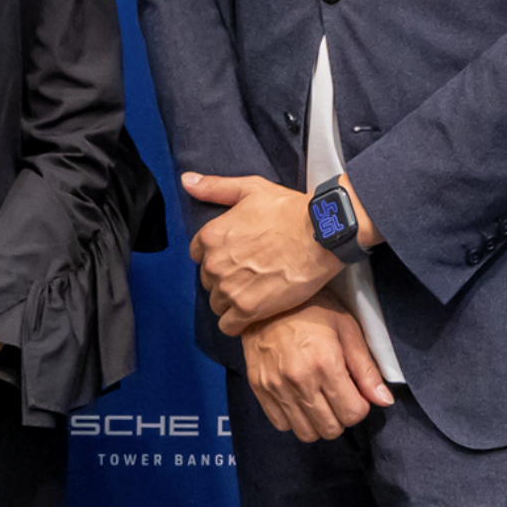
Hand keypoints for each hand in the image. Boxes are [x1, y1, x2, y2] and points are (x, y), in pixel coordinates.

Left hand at [184, 170, 354, 334]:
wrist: (320, 234)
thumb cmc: (289, 210)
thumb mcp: (250, 189)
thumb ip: (214, 188)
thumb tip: (186, 181)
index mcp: (212, 236)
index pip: (198, 254)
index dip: (216, 255)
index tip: (235, 256)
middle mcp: (215, 264)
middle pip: (208, 280)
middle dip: (224, 278)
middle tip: (249, 274)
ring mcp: (230, 288)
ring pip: (217, 303)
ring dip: (231, 300)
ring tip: (254, 293)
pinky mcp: (248, 309)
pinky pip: (229, 325)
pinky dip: (237, 322)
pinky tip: (252, 313)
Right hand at [238, 294, 391, 442]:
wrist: (267, 300)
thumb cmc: (313, 309)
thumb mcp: (347, 330)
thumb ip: (366, 369)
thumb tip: (384, 401)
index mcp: (326, 365)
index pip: (353, 413)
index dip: (360, 407)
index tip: (355, 392)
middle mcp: (299, 381)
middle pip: (330, 429)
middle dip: (341, 418)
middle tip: (338, 397)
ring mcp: (276, 387)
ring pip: (305, 433)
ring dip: (318, 423)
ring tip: (319, 401)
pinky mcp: (259, 389)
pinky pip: (281, 424)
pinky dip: (294, 420)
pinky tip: (299, 400)